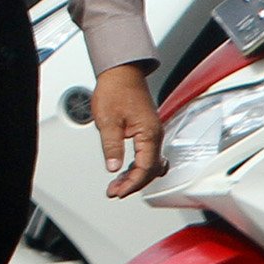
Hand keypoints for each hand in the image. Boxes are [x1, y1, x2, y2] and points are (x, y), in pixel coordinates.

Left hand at [94, 63, 165, 198]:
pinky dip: (137, 165)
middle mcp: (155, 134)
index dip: (132, 183)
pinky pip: (146, 154)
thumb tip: (113, 167)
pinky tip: (125, 170)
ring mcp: (152, 132)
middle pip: (150, 169)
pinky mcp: (147, 130)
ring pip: (149, 163)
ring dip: (135, 176)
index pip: (145, 168)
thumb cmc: (116, 89)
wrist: (121, 72)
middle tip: (115, 191)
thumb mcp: (108, 120)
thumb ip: (112, 146)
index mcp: (149, 133)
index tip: (118, 191)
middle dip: (133, 183)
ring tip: (118, 184)